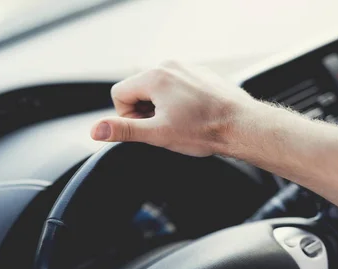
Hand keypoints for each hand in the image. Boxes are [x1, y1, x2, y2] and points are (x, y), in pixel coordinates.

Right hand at [90, 61, 270, 156]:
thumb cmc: (203, 130)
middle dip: (145, 112)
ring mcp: (186, 68)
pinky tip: (192, 116)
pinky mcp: (199, 74)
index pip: (119, 94)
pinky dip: (177, 102)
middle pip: (137, 90)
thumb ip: (123, 130)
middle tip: (165, 128)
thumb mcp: (157, 134)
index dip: (127, 116)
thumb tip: (95, 130)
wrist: (241, 125)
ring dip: (161, 108)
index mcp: (155, 76)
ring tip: (181, 123)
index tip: (147, 128)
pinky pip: (176, 87)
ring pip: (157, 89)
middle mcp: (169, 65)